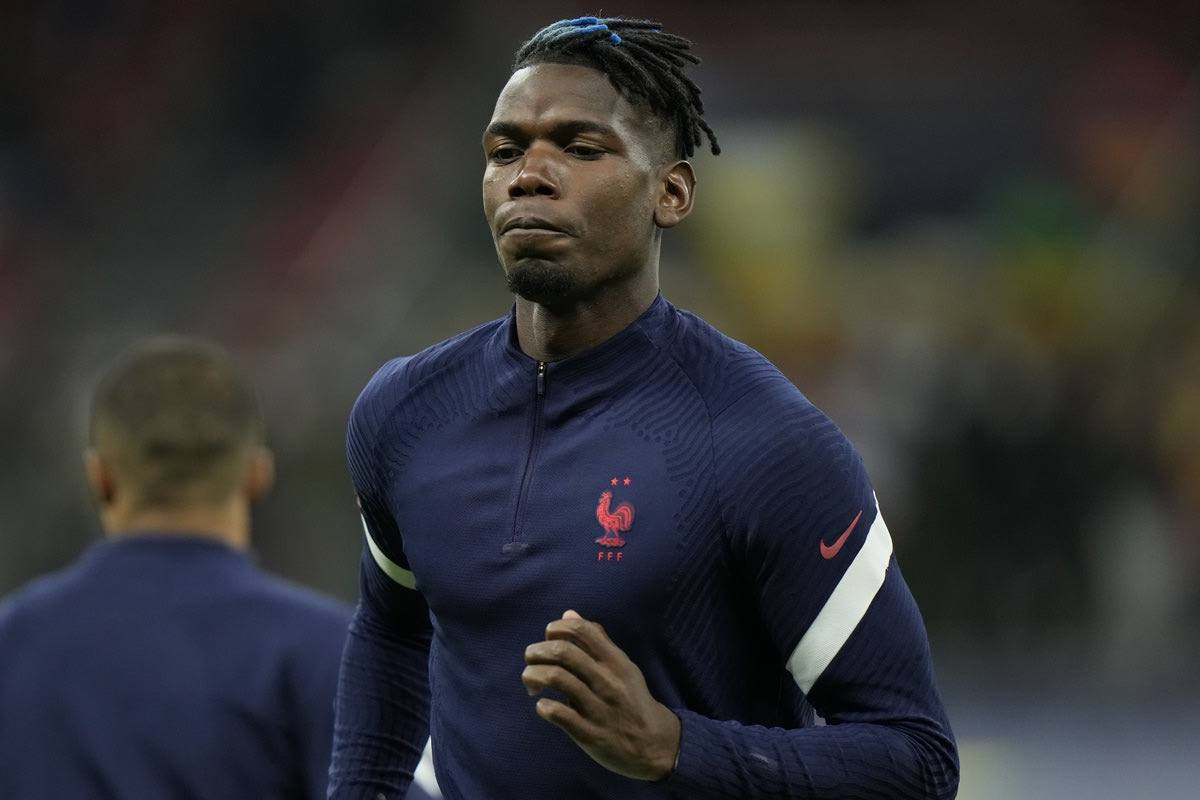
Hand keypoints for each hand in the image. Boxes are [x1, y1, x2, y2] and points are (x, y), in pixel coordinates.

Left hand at [522, 610, 680, 780]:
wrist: (652, 745)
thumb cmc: (631, 700)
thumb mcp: (622, 667)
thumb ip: (596, 641)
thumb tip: (568, 614)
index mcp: (616, 662)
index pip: (582, 630)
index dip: (557, 628)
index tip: (549, 637)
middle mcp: (608, 681)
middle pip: (563, 652)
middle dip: (537, 651)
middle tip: (531, 658)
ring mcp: (598, 708)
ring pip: (556, 678)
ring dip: (533, 675)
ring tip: (531, 682)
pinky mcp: (590, 734)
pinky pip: (559, 714)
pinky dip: (543, 707)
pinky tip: (543, 706)